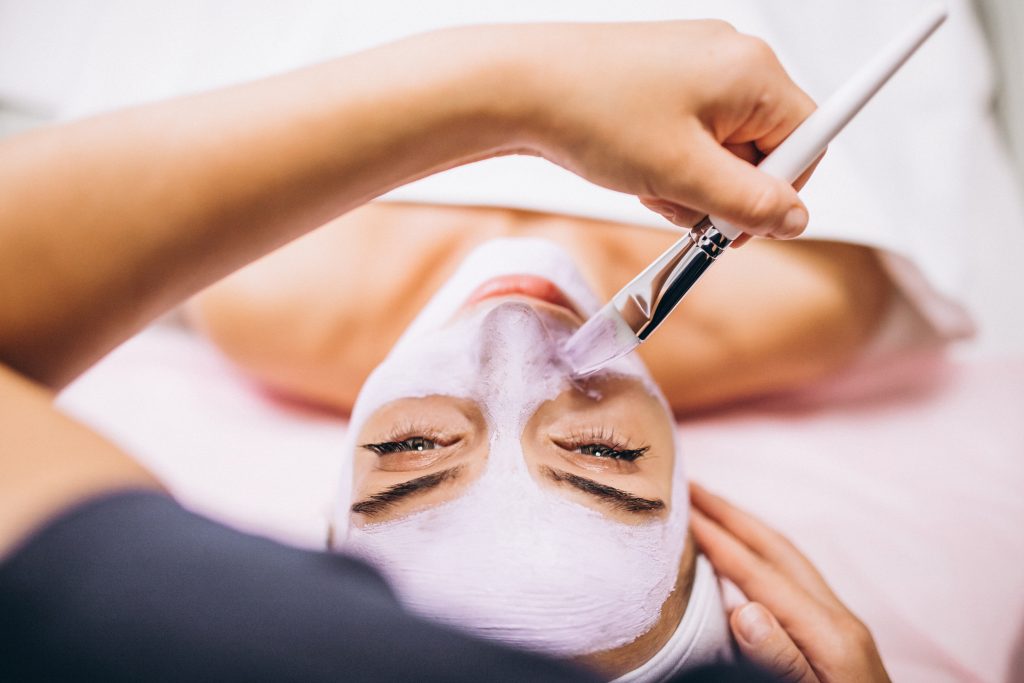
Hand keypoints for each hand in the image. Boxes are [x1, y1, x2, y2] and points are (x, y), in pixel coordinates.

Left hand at [504, 21, 816, 237]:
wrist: (520, 88)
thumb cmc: (595, 114)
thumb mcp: (683, 175)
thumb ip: (748, 204)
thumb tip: (795, 219)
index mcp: (752, 71)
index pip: (809, 140)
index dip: (781, 192)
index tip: (741, 222)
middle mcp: (732, 60)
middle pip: (766, 148)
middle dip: (727, 191)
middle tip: (685, 208)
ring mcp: (698, 66)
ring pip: (725, 149)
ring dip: (694, 184)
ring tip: (650, 185)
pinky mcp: (667, 79)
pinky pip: (693, 136)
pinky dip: (673, 164)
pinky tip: (640, 171)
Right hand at [689, 483, 889, 682]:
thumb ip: (782, 661)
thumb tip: (743, 608)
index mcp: (829, 633)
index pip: (760, 575)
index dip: (718, 540)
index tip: (681, 509)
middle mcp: (837, 619)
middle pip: (777, 551)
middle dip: (732, 514)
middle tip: (690, 485)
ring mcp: (840, 626)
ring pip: (788, 560)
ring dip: (747, 528)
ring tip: (710, 508)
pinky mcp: (838, 637)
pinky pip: (793, 578)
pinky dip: (762, 556)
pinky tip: (745, 562)